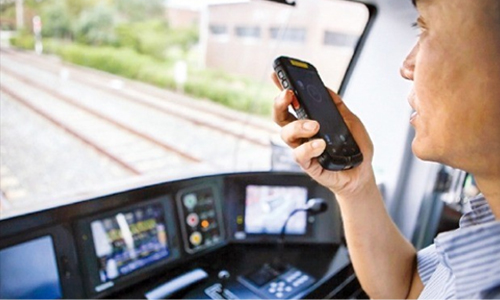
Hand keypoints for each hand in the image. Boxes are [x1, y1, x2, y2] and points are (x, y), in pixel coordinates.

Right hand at [271, 72, 374, 197]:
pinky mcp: (309, 165)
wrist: (363, 174)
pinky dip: (309, 147)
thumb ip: (338, 106)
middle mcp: (301, 135)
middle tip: (288, 94)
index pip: (291, 103)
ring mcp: (303, 149)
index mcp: (309, 121)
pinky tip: (320, 144)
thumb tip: (327, 89)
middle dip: (280, 103)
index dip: (281, 88)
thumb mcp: (351, 121)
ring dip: (298, 126)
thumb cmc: (355, 149)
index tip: (276, 74)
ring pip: (286, 135)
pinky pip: (300, 155)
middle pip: (280, 117)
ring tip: (314, 125)